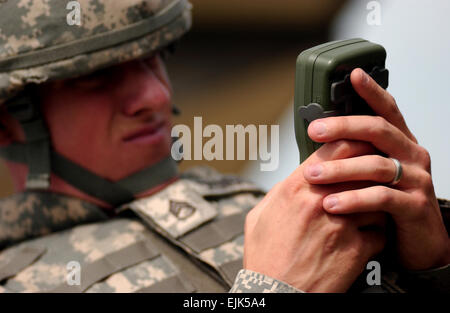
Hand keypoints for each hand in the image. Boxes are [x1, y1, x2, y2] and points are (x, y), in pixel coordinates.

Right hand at [244, 139, 386, 291]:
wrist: (274, 292)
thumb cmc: (266, 256)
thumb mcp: (260, 215)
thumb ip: (280, 192)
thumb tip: (296, 180)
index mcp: (296, 189)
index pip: (336, 149)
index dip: (352, 141)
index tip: (357, 143)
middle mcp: (320, 202)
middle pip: (362, 167)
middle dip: (370, 166)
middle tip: (371, 171)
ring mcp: (342, 225)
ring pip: (376, 198)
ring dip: (374, 201)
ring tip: (366, 209)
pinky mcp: (357, 250)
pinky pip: (380, 231)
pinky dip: (375, 232)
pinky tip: (363, 237)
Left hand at [304, 68, 449, 269]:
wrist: (421, 243)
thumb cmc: (392, 205)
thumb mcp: (375, 174)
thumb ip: (357, 155)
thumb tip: (319, 141)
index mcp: (401, 144)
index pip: (387, 111)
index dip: (371, 91)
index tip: (352, 75)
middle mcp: (412, 155)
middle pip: (378, 131)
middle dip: (343, 127)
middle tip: (314, 130)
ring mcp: (417, 179)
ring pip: (375, 165)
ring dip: (339, 169)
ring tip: (311, 175)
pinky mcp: (415, 206)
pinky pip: (381, 198)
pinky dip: (353, 200)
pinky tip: (331, 204)